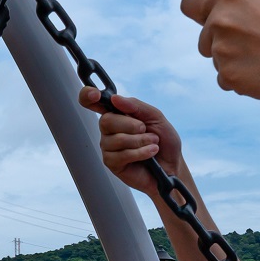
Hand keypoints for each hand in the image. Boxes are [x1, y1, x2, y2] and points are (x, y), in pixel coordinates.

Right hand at [85, 86, 186, 202]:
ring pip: (116, 139)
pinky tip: (150, 154)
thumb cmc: (163, 141)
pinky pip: (121, 155)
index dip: (87, 95)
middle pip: (106, 120)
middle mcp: (109, 129)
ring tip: (153, 143)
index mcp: (117, 114)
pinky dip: (140, 153)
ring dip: (140, 141)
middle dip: (131, 125)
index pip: (93, 102)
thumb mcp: (155, 117)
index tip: (96, 95)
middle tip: (144, 129)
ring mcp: (108, 147)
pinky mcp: (112, 163)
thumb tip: (115, 98)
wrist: (172, 165)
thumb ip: (136, 106)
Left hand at [179, 0, 259, 106]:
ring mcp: (221, 49)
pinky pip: (223, 79)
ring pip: (215, 59)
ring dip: (232, 61)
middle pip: (203, 37)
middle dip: (221, 42)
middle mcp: (220, 20)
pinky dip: (238, 79)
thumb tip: (213, 10)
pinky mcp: (227, 75)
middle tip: (253, 44)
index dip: (198, 13)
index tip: (205, 19)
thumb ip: (235, 5)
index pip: (190, 3)